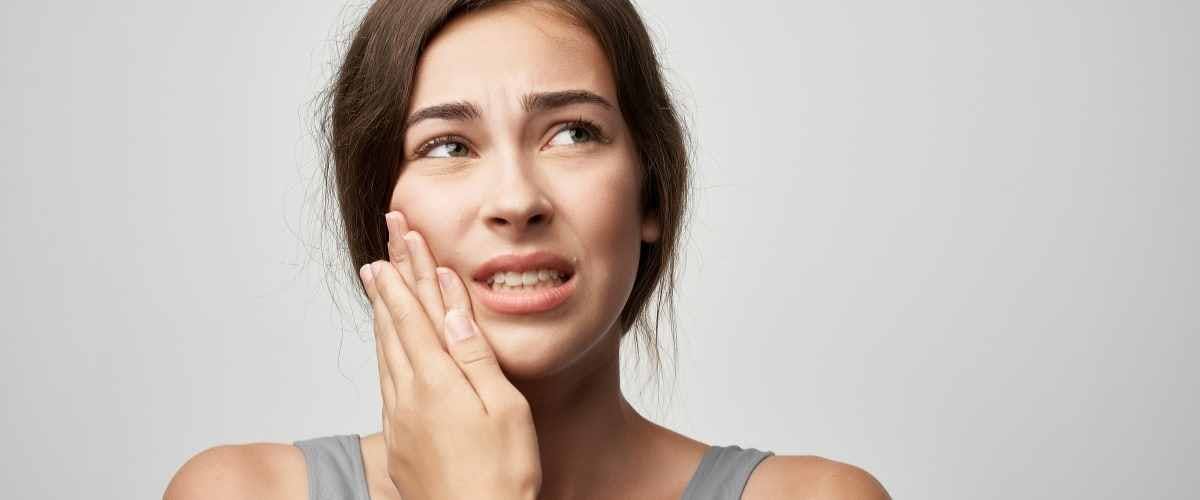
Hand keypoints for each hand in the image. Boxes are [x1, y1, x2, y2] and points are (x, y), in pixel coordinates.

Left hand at [359, 210, 541, 499]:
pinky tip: (386, 345)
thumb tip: (452, 309)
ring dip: (382, 310)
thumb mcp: (503, 408)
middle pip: (394, 323)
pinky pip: (386, 377)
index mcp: (436, 381)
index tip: (402, 236)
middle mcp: (408, 394)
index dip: (409, 270)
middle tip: (383, 244)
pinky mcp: (398, 438)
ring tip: (377, 280)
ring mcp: (399, 417)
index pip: (416, 311)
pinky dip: (385, 347)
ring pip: (385, 349)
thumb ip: (474, 355)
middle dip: (390, 279)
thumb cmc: (501, 476)